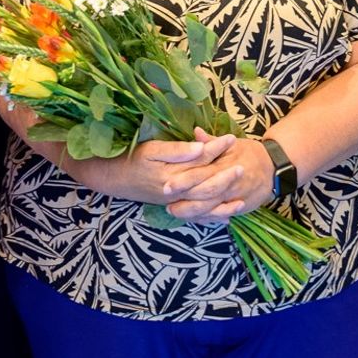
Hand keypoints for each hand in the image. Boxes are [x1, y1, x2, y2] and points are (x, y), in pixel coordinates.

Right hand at [77, 133, 237, 204]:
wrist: (114, 179)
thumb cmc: (132, 160)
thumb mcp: (152, 150)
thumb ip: (177, 150)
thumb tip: (201, 147)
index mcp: (174, 174)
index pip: (201, 160)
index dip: (217, 148)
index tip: (232, 138)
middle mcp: (178, 191)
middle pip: (207, 184)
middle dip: (226, 175)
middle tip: (243, 166)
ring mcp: (176, 202)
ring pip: (204, 204)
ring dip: (223, 202)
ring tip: (241, 200)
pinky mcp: (174, 207)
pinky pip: (196, 216)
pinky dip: (211, 218)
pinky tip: (225, 218)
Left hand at [165, 130, 274, 221]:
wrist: (274, 167)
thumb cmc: (249, 153)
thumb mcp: (232, 144)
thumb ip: (211, 141)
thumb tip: (195, 131)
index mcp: (224, 166)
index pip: (201, 175)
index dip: (183, 181)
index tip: (166, 185)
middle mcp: (229, 185)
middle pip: (204, 196)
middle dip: (184, 202)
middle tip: (166, 204)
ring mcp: (234, 198)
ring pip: (211, 210)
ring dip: (192, 213)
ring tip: (175, 212)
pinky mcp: (240, 208)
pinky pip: (220, 216)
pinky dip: (206, 219)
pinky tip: (193, 219)